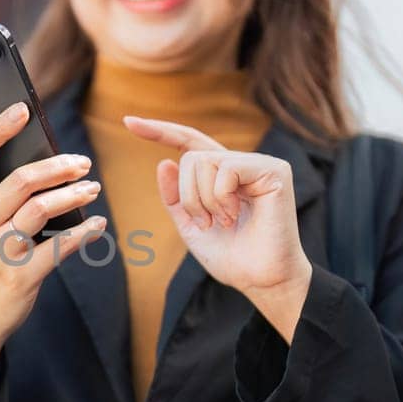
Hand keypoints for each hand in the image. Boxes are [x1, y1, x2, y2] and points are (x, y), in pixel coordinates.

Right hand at [0, 102, 107, 385]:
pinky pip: (59, 248)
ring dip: (72, 195)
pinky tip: (97, 222)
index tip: (22, 110)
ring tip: (92, 187)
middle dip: (56, 166)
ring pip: (40, 211)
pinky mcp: (21, 277)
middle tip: (81, 161)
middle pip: (19, 181)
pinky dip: (83, 233)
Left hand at [122, 114, 311, 320]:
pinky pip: (226, 169)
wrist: (260, 280)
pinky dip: (222, 197)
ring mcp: (260, 165)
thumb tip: (164, 161)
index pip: (188, 142)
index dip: (159, 131)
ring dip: (204, 201)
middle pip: (189, 158)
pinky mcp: (274, 170)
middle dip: (187, 196)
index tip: (128, 122)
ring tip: (225, 222)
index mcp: (222, 175)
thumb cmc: (231, 257)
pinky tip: (236, 215)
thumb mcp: (190, 226)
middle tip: (207, 223)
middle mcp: (241, 164)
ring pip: (203, 162)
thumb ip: (175, 197)